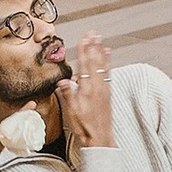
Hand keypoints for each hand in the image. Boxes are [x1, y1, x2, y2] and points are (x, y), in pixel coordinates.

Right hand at [61, 34, 113, 149]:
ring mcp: (104, 89)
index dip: (84, 51)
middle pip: (95, 62)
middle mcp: (97, 87)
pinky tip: (107, 55)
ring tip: (100, 39)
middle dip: (93, 46)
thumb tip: (63, 81)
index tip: (84, 38)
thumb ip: (68, 94)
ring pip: (102, 65)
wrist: (100, 138)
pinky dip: (107, 62)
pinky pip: (108, 72)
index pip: (85, 65)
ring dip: (100, 51)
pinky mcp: (107, 92)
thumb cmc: (84, 126)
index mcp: (87, 89)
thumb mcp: (71, 111)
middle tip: (93, 33)